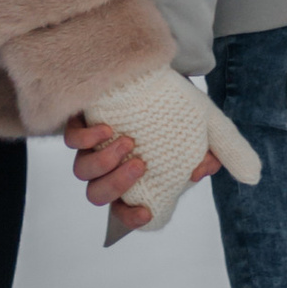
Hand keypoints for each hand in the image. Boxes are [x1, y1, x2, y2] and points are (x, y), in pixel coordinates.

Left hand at [64, 112, 221, 245]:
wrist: (158, 69)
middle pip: (98, 194)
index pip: (123, 210)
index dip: (131, 218)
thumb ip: (214, 151)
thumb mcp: (204, 127)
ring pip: (83, 171)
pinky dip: (86, 140)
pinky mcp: (81, 122)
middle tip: (140, 164)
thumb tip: (203, 170)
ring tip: (128, 143)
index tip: (147, 211)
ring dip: (104, 163)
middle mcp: (109, 167)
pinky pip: (72, 140)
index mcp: (133, 177)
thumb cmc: (176, 105)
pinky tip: (108, 129)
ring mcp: (92, 147)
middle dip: (118, 184)